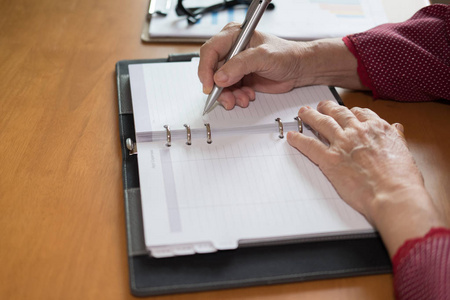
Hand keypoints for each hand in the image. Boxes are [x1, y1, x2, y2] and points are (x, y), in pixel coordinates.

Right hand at [198, 22, 305, 108]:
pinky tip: (247, 96)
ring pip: (219, 85)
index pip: (210, 51)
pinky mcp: (238, 78)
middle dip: (219, 88)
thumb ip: (240, 65)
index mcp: (233, 36)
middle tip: (228, 98)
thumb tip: (219, 78)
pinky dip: (235, 97)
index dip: (206, 69)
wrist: (298, 69)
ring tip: (243, 98)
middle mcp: (230, 50)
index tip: (209, 85)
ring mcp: (234, 66)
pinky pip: (228, 91)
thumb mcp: (263, 57)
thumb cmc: (286, 55)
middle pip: (211, 71)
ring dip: (229, 95)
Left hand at [287, 101, 445, 255]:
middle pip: (338, 113)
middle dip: (327, 108)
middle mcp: (358, 131)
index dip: (350, 111)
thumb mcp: (404, 152)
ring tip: (303, 113)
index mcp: (378, 129)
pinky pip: (309, 145)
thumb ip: (397, 138)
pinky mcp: (329, 159)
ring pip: (322, 123)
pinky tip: (292, 137)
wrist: (393, 195)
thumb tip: (396, 128)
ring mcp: (342, 144)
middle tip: (320, 106)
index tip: (345, 112)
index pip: (360, 113)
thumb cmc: (402, 180)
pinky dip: (299, 140)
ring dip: (310, 116)